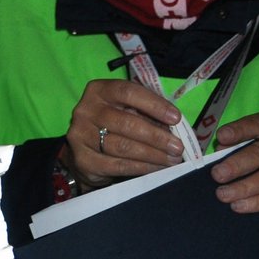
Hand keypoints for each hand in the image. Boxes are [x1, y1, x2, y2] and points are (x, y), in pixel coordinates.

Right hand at [63, 79, 184, 189]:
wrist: (84, 149)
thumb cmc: (113, 124)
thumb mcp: (126, 109)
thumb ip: (146, 112)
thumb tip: (174, 127)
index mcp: (99, 90)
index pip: (128, 92)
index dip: (154, 105)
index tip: (176, 118)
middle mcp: (86, 110)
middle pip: (126, 123)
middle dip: (157, 137)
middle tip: (177, 147)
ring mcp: (81, 135)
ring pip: (122, 146)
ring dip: (152, 155)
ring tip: (171, 160)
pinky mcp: (83, 159)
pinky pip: (117, 165)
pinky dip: (141, 167)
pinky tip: (156, 168)